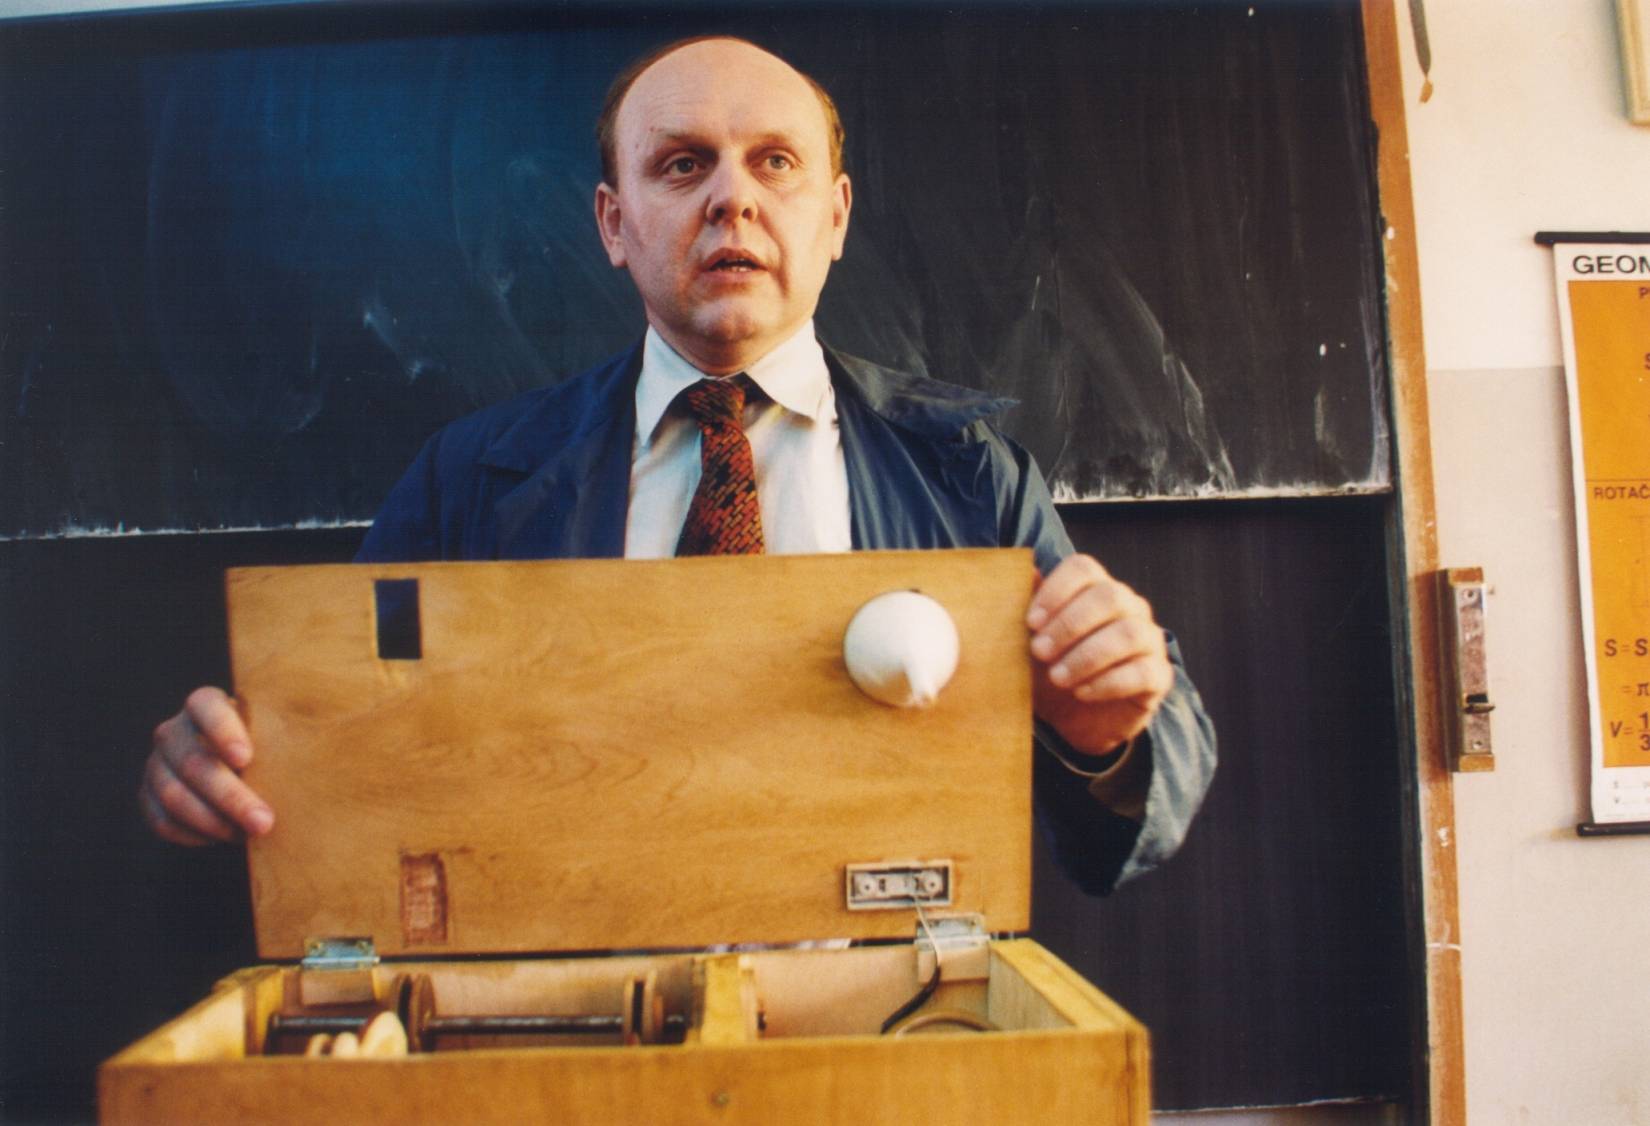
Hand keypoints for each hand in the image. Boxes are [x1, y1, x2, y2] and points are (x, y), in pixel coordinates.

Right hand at [140, 686, 273, 845]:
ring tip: (250, 835)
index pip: (205, 708)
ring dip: (214, 822)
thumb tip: (319, 757)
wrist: (243, 771)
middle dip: (230, 797)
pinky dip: (195, 835)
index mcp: (206, 704)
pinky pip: (164, 821)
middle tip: (264, 822)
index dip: (222, 731)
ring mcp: (157, 764)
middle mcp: (174, 730)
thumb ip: (286, 737)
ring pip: (174, 796)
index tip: (246, 758)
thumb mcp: (278, 733)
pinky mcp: (148, 797)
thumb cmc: (271, 746)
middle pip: (193, 763)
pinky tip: (225, 839)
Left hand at [1025, 554, 1171, 757]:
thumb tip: (1021, 573)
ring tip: (1057, 677)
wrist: (1071, 720)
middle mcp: (1128, 606)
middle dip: (1069, 625)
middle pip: (1108, 596)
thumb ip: (1024, 607)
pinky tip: (1082, 693)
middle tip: (1038, 652)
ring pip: (1128, 633)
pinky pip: (1142, 671)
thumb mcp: (1028, 641)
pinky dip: (1108, 683)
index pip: (1083, 568)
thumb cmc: (1050, 668)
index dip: (1056, 590)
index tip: (1030, 623)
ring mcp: (1148, 639)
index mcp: (1095, 588)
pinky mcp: (1158, 675)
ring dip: (1087, 656)